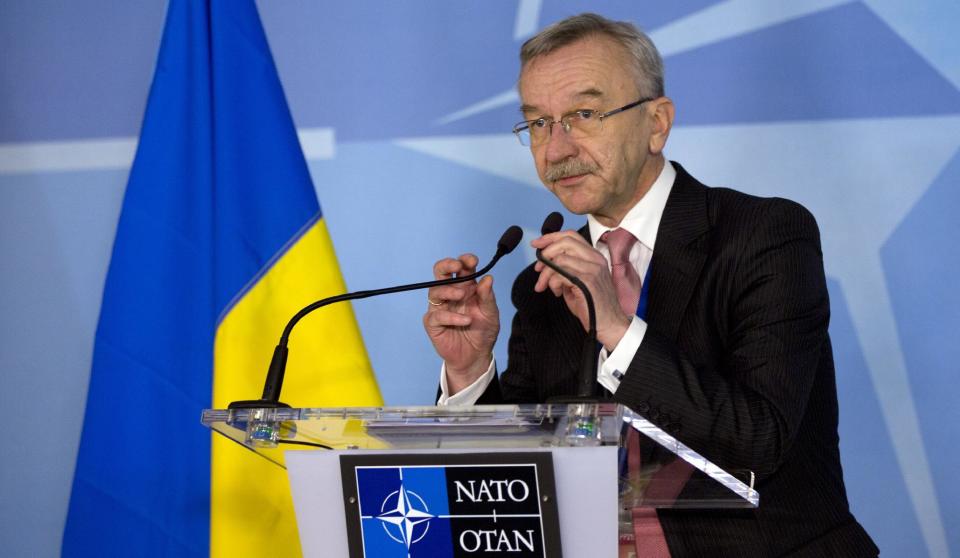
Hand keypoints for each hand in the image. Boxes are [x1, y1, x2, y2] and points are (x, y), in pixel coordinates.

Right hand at [422, 254, 499, 392]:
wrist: (476, 356)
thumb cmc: (483, 332)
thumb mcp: (491, 314)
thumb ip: (488, 297)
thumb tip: (487, 278)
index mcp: (465, 288)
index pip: (461, 268)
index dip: (464, 260)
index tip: (472, 260)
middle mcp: (450, 295)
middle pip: (440, 273)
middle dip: (447, 265)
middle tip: (457, 267)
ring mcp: (440, 308)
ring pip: (435, 291)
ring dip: (448, 290)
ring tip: (462, 296)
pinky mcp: (433, 323)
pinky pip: (436, 315)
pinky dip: (450, 316)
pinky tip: (464, 321)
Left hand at [531, 231, 631, 349]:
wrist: (609, 324)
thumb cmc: (592, 306)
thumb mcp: (577, 282)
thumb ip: (565, 269)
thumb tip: (545, 263)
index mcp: (594, 257)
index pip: (571, 236)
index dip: (551, 237)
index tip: (537, 244)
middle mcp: (596, 259)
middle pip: (565, 242)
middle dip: (546, 253)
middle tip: (538, 269)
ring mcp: (593, 269)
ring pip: (559, 259)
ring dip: (546, 274)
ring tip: (545, 286)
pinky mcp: (587, 282)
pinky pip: (560, 274)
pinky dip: (552, 283)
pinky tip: (556, 293)